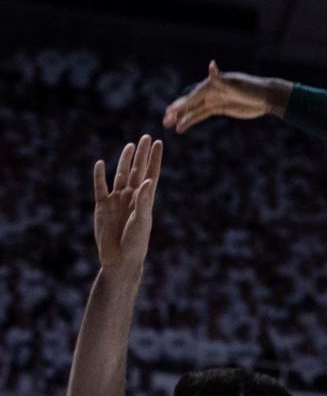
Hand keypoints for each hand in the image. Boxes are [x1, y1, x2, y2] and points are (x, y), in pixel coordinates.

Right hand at [94, 136, 161, 270]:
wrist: (119, 259)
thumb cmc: (135, 243)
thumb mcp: (142, 221)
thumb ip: (144, 200)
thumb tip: (148, 180)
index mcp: (145, 200)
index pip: (151, 174)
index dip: (155, 159)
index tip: (159, 143)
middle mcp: (132, 197)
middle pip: (137, 170)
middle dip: (141, 154)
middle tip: (145, 137)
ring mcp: (117, 200)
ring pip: (121, 175)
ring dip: (125, 160)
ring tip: (129, 145)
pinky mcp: (102, 206)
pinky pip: (100, 187)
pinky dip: (99, 176)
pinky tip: (99, 163)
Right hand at [163, 62, 282, 133]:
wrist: (266, 96)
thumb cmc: (253, 89)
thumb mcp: (237, 86)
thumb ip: (221, 79)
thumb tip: (211, 66)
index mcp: (213, 85)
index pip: (194, 96)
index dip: (182, 105)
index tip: (170, 112)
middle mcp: (211, 91)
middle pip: (191, 102)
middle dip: (177, 111)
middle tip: (164, 120)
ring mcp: (215, 99)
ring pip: (194, 110)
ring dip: (182, 117)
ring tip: (169, 125)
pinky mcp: (220, 107)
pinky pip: (202, 114)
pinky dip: (192, 119)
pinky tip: (183, 126)